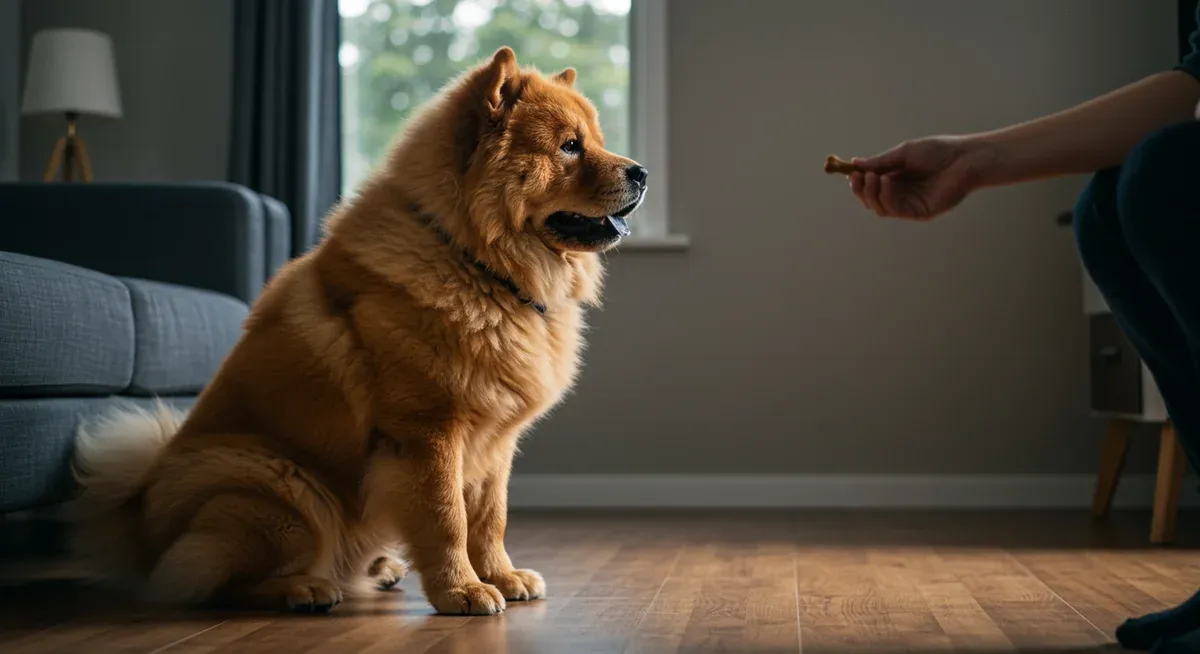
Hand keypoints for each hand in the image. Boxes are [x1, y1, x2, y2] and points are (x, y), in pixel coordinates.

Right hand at [847, 136, 993, 220]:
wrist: (964, 158)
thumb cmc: (938, 152)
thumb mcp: (903, 154)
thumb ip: (881, 162)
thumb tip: (854, 164)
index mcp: (896, 178)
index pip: (870, 186)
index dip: (858, 182)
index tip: (850, 172)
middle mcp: (901, 193)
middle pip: (871, 200)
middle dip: (861, 190)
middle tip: (858, 177)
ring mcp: (909, 204)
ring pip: (880, 207)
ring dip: (872, 193)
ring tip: (875, 177)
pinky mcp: (919, 213)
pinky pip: (895, 209)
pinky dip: (887, 196)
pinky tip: (888, 181)